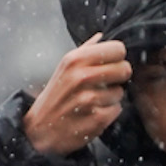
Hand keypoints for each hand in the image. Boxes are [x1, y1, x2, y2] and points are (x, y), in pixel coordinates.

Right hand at [24, 35, 130, 155]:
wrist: (40, 130)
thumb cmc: (55, 96)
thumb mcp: (64, 68)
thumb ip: (85, 51)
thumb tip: (102, 36)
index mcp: (75, 60)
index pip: (118, 49)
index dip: (117, 58)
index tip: (111, 64)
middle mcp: (82, 77)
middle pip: (125, 69)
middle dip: (119, 77)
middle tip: (107, 83)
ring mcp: (90, 99)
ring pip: (121, 92)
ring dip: (111, 97)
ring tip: (93, 101)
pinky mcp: (97, 119)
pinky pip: (117, 110)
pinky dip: (108, 113)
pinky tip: (93, 113)